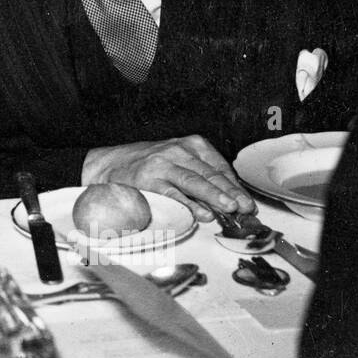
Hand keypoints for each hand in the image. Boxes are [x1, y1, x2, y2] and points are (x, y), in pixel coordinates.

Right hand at [81, 134, 256, 222]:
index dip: (235, 186)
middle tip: (246, 208)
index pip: (219, 167)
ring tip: (230, 208)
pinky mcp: (148, 180)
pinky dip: (188, 204)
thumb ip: (202, 175)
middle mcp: (178, 151)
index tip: (247, 202)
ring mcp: (163, 165)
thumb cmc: (149, 164)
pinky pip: (172, 193)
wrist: (110, 163)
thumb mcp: (179, 160)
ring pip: (194, 181)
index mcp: (191, 144)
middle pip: (210, 173)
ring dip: (214, 196)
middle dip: (231, 193)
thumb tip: (230, 200)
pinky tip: (201, 213)